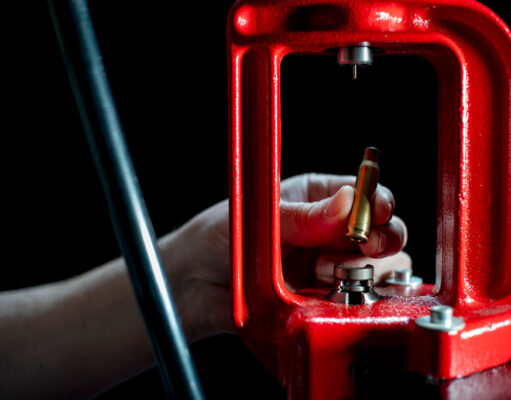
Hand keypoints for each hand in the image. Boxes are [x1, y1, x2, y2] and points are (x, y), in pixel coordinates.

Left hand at [163, 173, 408, 340]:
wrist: (193, 287)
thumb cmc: (216, 238)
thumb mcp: (258, 218)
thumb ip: (303, 215)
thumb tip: (348, 203)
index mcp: (315, 198)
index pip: (364, 192)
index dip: (375, 203)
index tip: (373, 215)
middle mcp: (328, 232)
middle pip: (383, 231)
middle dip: (379, 239)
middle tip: (359, 247)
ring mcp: (329, 268)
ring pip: (380, 268)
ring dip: (365, 272)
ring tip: (326, 275)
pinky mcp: (324, 301)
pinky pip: (360, 302)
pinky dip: (357, 301)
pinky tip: (328, 296)